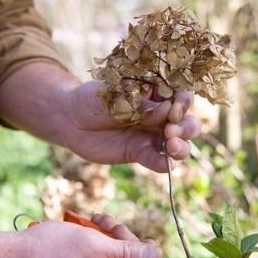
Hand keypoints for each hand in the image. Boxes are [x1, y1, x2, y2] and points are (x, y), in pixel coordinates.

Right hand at [0, 216, 160, 257]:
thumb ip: (128, 253)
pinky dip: (93, 249)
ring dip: (108, 241)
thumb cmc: (45, 250)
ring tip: (95, 222)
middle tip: (109, 224)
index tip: (140, 240)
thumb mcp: (93, 245)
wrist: (5, 257)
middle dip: (123, 244)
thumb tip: (157, 255)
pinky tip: (86, 232)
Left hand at [58, 82, 201, 171]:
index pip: (181, 95)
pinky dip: (166, 164)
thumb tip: (167, 111)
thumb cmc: (93, 99)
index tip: (174, 106)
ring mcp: (153, 136)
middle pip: (187, 122)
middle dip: (186, 127)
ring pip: (180, 144)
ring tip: (172, 146)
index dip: (184, 101)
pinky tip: (165, 164)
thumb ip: (142, 104)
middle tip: (171, 130)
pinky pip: (160, 161)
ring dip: (182, 147)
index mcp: (156, 93)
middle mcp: (160, 115)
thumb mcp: (116, 95)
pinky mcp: (143, 154)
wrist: (70, 120)